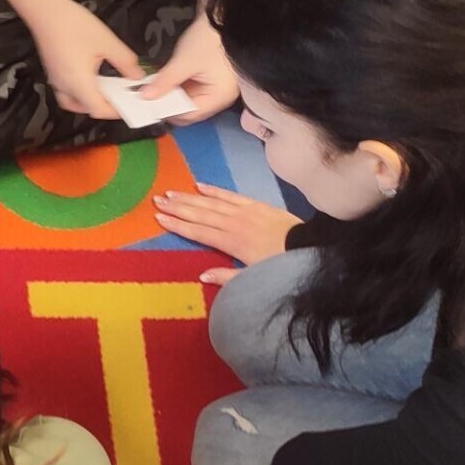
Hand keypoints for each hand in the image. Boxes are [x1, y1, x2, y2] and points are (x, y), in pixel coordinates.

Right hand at [28, 0, 144, 120]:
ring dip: (91, 100)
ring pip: (74, 102)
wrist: (46, 11)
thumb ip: (125, 62)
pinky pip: (67, 91)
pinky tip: (92, 77)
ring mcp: (56, 80)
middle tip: (121, 95)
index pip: (99, 110)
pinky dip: (81, 91)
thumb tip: (137, 75)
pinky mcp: (53, 72)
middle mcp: (65, 86)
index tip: (130, 105)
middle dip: (105, 106)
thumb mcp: (108, 42)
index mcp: (79, 83)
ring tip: (107, 88)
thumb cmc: (74, 25)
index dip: (116, 111)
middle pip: (86, 109)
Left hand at [140, 16, 237, 124]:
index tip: (147, 105)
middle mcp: (220, 97)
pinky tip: (164, 80)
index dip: (168, 112)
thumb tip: (145, 96)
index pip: (189, 115)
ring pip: (189, 99)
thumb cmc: (209, 39)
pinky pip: (192, 88)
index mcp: (219, 97)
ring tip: (152, 87)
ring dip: (172, 94)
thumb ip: (165, 81)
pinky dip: (178, 85)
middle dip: (169, 103)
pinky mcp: (212, 78)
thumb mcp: (184, 61)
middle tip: (146, 96)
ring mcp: (217, 88)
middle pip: (190, 109)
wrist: (225, 15)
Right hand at [154, 184, 301, 284]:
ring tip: (171, 192)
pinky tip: (200, 186)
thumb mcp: (254, 278)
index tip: (159, 218)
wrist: (307, 246)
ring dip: (190, 197)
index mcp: (231, 243)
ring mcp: (244, 212)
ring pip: (211, 203)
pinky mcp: (255, 204)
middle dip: (177, 207)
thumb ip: (227, 278)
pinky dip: (214, 190)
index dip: (178, 224)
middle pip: (200, 214)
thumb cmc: (279, 265)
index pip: (198, 232)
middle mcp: (233, 224)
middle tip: (157, 200)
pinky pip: (230, 195)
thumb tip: (201, 276)